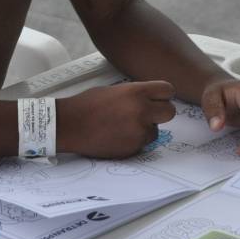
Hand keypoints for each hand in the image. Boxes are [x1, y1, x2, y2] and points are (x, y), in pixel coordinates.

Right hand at [55, 81, 175, 157]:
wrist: (69, 125)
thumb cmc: (87, 105)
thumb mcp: (115, 90)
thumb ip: (136, 94)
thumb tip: (150, 99)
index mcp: (137, 92)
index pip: (168, 90)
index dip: (163, 95)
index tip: (159, 98)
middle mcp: (141, 111)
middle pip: (170, 112)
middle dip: (161, 113)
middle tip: (149, 114)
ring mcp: (138, 131)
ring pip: (155, 131)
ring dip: (146, 129)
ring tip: (123, 126)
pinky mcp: (132, 148)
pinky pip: (142, 144)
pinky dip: (134, 141)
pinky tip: (117, 136)